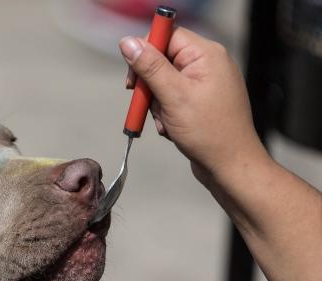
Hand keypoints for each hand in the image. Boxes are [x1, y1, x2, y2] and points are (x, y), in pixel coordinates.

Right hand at [119, 28, 269, 188]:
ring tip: (167, 122)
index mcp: (206, 54)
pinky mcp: (200, 101)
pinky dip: (165, 114)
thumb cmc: (208, 132)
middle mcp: (208, 64)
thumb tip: (128, 42)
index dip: (146, 53)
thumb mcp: (173, 96)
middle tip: (146, 103)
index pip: (167, 36)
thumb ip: (149, 67)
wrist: (230, 165)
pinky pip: (172, 98)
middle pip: (162, 60)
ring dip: (156, 104)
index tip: (134, 77)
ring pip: (164, 83)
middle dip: (150, 85)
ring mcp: (204, 84)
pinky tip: (172, 128)